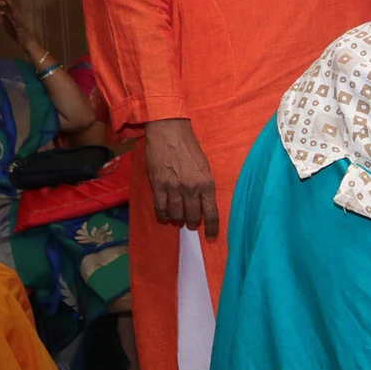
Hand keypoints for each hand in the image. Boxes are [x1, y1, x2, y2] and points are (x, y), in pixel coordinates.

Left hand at [0, 0, 51, 65]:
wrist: (26, 42)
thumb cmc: (17, 33)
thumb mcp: (8, 24)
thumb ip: (4, 18)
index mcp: (12, 16)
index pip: (6, 6)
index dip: (0, 0)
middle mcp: (16, 17)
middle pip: (10, 7)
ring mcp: (19, 21)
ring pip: (15, 12)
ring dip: (12, 6)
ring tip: (7, 0)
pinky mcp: (21, 28)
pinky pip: (18, 22)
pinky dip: (16, 18)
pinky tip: (14, 14)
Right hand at [144, 118, 218, 238]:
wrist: (169, 132)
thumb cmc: (189, 148)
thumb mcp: (205, 167)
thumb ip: (204, 186)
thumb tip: (203, 204)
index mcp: (207, 184)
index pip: (212, 213)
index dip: (212, 228)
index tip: (211, 237)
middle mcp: (192, 188)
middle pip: (193, 216)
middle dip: (192, 223)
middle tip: (190, 222)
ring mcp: (174, 188)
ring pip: (177, 214)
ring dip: (178, 218)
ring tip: (178, 217)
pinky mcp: (158, 185)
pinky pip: (160, 208)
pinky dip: (163, 214)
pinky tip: (165, 215)